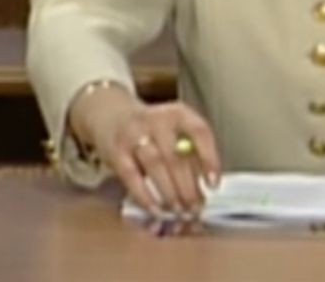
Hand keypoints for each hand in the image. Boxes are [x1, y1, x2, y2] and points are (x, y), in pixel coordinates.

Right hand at [70, 85, 221, 215]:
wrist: (110, 114)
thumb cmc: (152, 130)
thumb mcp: (174, 131)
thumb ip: (190, 154)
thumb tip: (205, 190)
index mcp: (177, 114)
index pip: (199, 132)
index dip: (209, 158)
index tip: (213, 184)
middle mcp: (155, 120)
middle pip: (176, 156)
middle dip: (188, 188)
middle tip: (195, 209)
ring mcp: (133, 135)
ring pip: (155, 165)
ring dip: (169, 193)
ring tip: (178, 211)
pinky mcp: (116, 151)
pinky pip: (132, 177)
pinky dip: (145, 196)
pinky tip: (156, 210)